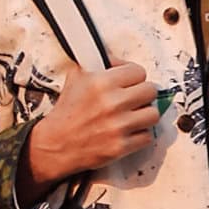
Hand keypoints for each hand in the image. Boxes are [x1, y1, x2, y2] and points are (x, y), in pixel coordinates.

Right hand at [19, 63, 159, 202]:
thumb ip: (99, 65)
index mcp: (102, 82)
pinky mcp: (121, 146)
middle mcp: (112, 103)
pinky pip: (147, 137)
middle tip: (134, 99)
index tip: (129, 82)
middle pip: (151, 91)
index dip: (134, 77)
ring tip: (134, 116)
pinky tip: (128, 132)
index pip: (139, 71)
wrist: (55, 144)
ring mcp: (118, 126)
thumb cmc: (67, 111)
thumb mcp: (76, 78)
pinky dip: (140, 135)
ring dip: (144, 115)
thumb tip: (119, 61)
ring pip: (153, 114)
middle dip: (143, 94)